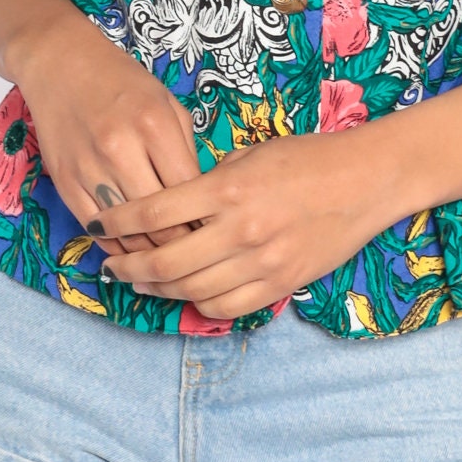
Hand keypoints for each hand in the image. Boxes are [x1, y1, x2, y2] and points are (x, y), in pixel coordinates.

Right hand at [8, 17, 204, 255]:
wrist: (60, 64)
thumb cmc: (122, 83)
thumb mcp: (167, 103)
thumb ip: (185, 150)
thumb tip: (200, 200)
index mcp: (154, 125)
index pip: (188, 192)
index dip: (205, 218)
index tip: (214, 230)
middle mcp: (120, 149)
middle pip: (159, 221)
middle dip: (181, 243)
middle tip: (195, 252)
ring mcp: (89, 168)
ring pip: (127, 232)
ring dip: (149, 251)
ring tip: (167, 258)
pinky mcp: (64, 182)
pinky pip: (95, 230)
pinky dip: (116, 245)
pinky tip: (132, 248)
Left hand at [88, 127, 398, 320]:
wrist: (365, 181)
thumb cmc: (307, 159)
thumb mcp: (250, 155)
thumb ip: (208, 181)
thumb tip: (170, 207)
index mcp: (227, 189)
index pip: (154, 212)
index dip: (116, 221)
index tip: (96, 224)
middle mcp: (241, 229)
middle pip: (165, 262)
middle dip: (129, 266)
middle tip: (110, 264)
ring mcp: (262, 261)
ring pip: (192, 290)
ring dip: (157, 290)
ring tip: (140, 282)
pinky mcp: (281, 283)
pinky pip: (227, 306)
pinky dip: (198, 304)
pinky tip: (185, 294)